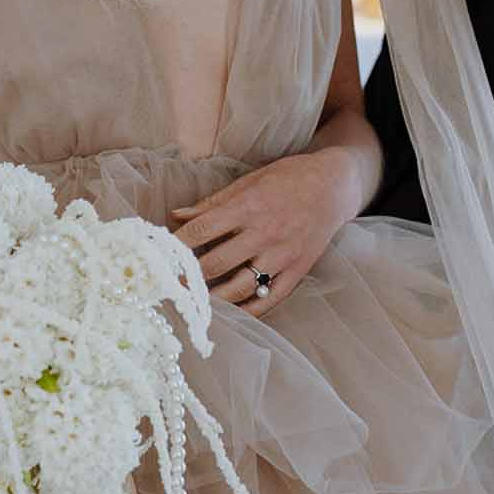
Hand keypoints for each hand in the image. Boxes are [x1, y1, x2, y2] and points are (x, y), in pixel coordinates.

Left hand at [169, 149, 356, 316]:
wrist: (334, 187)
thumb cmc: (287, 179)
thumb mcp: (249, 181)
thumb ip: (211, 203)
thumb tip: (176, 216)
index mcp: (248, 206)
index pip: (202, 230)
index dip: (177, 246)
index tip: (159, 256)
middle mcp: (264, 233)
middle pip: (216, 264)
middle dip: (188, 278)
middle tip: (168, 286)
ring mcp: (282, 255)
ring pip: (240, 287)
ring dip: (213, 299)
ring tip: (194, 304)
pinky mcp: (297, 271)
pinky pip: (269, 298)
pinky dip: (248, 311)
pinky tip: (231, 314)